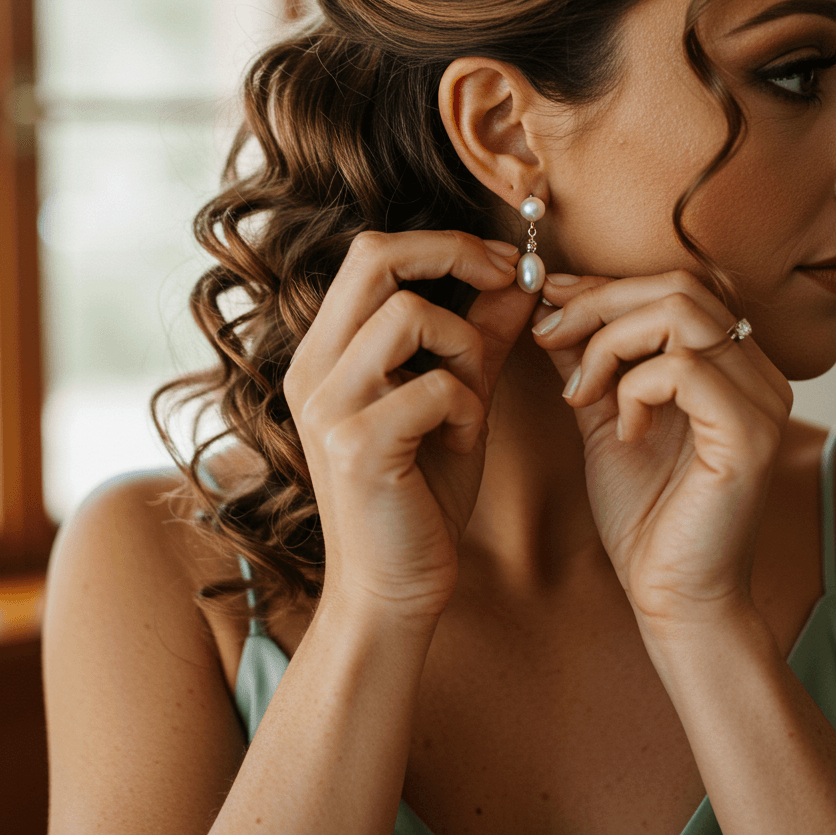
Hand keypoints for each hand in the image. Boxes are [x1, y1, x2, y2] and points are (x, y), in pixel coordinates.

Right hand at [283, 230, 537, 621]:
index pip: (371, 252)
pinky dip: (466, 406)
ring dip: (465, 347)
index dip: (443, 243)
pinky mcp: (355, 446)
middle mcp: (313, 368)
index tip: (503, 264)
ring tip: (471, 397)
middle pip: (375, 257)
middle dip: (455, 254)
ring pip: (409, 315)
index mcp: (327, 352)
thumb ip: (481, 337)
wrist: (392, 591)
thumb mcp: (456, 402)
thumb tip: (523, 276)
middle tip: (507, 278)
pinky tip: (462, 440)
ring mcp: (328, 406)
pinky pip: (434, 386)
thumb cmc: (421, 497)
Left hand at [531, 270, 793, 629]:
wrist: (673, 595)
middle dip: (597, 302)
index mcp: (728, 365)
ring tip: (581, 392)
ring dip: (609, 343)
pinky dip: (635, 389)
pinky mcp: (748, 434)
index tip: (547, 299)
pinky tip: (622, 430)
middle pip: (678, 285)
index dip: (603, 284)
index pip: (675, 285)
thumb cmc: (644, 515)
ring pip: (679, 314)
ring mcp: (760, 400)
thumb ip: (588, 360)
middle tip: (547, 335)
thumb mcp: (603, 417)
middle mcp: (756, 373)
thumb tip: (553, 307)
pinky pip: (684, 369)